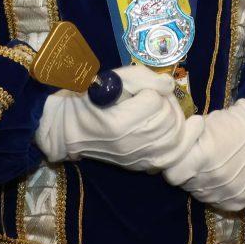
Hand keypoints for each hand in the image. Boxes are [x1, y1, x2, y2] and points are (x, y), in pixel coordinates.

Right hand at [34, 66, 195, 171]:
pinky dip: (175, 139)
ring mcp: (136, 159)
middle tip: (156, 95)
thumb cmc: (88, 100)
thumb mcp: (110, 80)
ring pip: (175, 137)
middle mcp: (130, 146)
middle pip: (169, 120)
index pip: (155, 101)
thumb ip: (141, 78)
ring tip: (163, 109)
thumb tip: (168, 84)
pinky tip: (167, 128)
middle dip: (167, 102)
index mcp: (119, 124)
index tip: (140, 89)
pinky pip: (172, 155)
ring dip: (174, 118)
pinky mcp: (140, 165)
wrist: (69, 130)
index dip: (150, 89)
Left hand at [161, 99, 244, 211]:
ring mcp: (227, 194)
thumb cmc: (234, 122)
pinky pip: (216, 202)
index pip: (172, 174)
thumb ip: (188, 140)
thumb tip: (172, 149)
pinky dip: (214, 192)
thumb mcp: (207, 123)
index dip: (172, 165)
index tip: (176, 157)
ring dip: (200, 183)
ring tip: (209, 168)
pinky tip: (219, 179)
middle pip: (185, 185)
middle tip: (194, 160)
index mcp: (203, 157)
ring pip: (199, 194)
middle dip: (186, 173)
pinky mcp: (237, 201)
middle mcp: (213, 180)